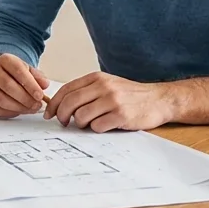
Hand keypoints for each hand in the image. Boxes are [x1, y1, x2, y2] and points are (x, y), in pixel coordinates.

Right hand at [0, 53, 48, 117]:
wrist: (0, 75)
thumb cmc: (16, 74)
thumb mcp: (29, 71)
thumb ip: (38, 77)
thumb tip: (44, 84)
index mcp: (5, 60)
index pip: (17, 70)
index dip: (30, 84)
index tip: (40, 95)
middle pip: (8, 85)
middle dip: (25, 98)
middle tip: (37, 105)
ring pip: (1, 98)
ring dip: (19, 107)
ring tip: (30, 109)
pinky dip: (10, 112)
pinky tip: (20, 110)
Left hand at [44, 72, 171, 131]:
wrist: (159, 99)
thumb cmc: (130, 94)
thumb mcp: (108, 84)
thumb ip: (87, 91)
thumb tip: (61, 105)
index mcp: (97, 78)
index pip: (66, 89)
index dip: (54, 104)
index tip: (49, 114)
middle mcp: (103, 87)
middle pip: (70, 102)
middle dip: (62, 115)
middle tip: (64, 123)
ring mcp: (112, 100)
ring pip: (81, 116)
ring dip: (81, 124)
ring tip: (90, 123)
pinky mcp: (121, 115)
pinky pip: (97, 126)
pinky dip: (97, 129)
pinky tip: (105, 125)